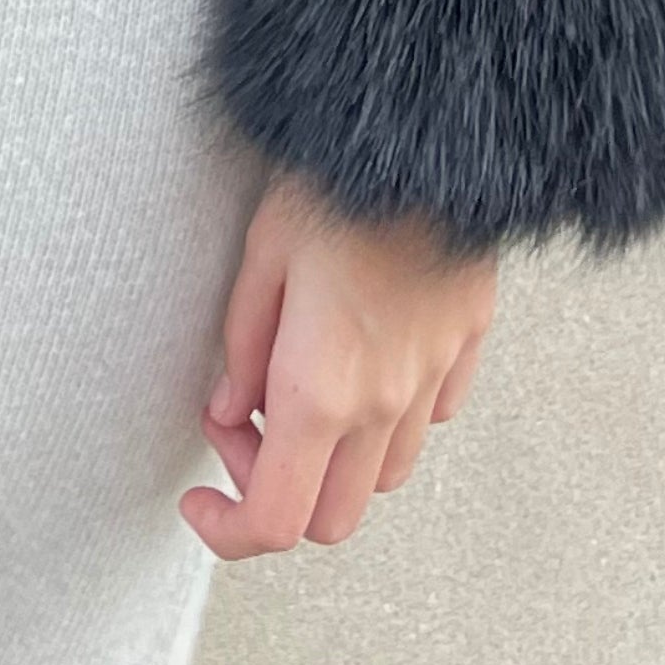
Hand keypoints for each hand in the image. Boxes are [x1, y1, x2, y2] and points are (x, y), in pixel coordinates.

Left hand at [181, 166, 496, 556]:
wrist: (434, 133)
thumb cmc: (338, 179)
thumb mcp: (262, 251)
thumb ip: (242, 347)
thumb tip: (227, 410)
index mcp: (321, 390)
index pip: (275, 519)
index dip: (227, 531)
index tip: (199, 500)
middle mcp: (384, 404)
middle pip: (331, 519)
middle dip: (278, 493)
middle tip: (244, 422)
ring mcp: (433, 380)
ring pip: (381, 479)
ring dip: (333, 461)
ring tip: (300, 384)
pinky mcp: (466, 348)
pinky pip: (426, 422)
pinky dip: (387, 420)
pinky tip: (360, 361)